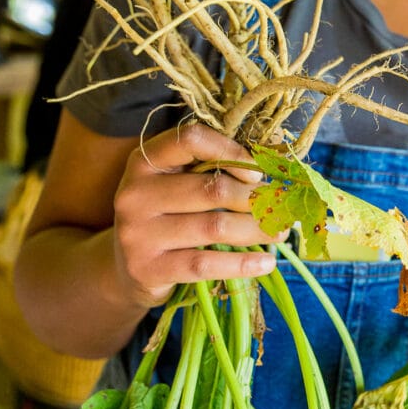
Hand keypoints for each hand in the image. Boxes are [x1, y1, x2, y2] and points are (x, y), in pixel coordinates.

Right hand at [112, 122, 287, 306]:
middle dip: (255, 199)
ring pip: (215, 226)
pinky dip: (242, 263)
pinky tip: (266, 263)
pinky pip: (205, 264)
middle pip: (212, 188)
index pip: (190, 139)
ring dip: (257, 229)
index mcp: (145, 160)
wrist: (126, 267)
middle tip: (279, 208)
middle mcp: (135, 193)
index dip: (230, 150)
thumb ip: (211, 167)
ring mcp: (137, 233)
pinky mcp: (147, 269)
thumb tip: (272, 167)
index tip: (256, 173)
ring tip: (281, 233)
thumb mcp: (176, 181)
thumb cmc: (166, 213)